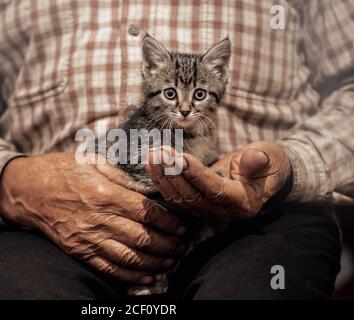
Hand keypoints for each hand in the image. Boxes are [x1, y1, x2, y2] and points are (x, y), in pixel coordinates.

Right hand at [0, 153, 186, 284]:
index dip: (169, 221)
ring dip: (154, 262)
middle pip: (142, 237)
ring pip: (128, 257)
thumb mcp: (91, 160)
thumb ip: (120, 172)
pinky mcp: (78, 250)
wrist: (26, 190)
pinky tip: (147, 277)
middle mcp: (97, 218)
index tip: (183, 225)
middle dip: (168, 244)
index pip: (146, 212)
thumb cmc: (59, 170)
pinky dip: (130, 276)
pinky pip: (108, 268)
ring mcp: (86, 237)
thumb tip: (146, 183)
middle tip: (183, 245)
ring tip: (171, 260)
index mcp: (104, 193)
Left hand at [145, 141, 291, 223]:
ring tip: (152, 155)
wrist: (264, 175)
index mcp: (243, 202)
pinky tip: (151, 165)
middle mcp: (223, 212)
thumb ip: (260, 160)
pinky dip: (162, 181)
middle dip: (172, 174)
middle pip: (192, 196)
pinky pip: (176, 197)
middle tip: (159, 153)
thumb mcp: (269, 157)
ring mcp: (208, 212)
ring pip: (179, 199)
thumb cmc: (268, 163)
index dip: (196, 174)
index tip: (179, 157)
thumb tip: (254, 157)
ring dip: (163, 177)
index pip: (214, 189)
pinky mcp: (197, 207)